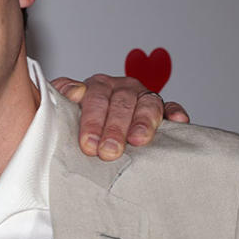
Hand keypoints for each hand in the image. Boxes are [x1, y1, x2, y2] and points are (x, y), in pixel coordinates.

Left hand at [52, 75, 189, 160]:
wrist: (91, 128)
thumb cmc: (76, 118)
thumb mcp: (61, 105)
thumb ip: (61, 94)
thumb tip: (75, 91)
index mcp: (97, 86)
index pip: (95, 98)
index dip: (92, 121)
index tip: (87, 144)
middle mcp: (121, 88)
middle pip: (121, 104)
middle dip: (115, 129)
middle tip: (109, 151)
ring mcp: (142, 97)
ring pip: (147, 103)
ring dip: (144, 122)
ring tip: (138, 140)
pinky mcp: (161, 108)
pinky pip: (171, 106)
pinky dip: (175, 112)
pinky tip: (178, 121)